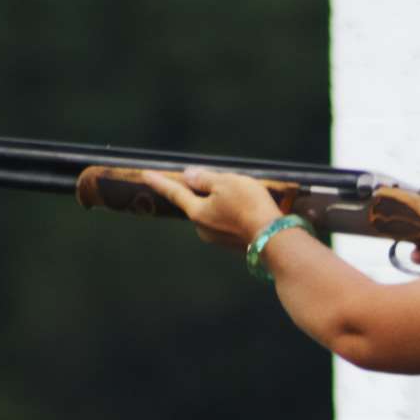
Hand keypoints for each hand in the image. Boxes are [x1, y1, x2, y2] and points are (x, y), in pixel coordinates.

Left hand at [141, 167, 284, 248]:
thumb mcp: (226, 183)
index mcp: (197, 212)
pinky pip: (228, 224)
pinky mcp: (233, 245)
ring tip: (245, 195)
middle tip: (222, 181)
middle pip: (197, 204)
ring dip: (222, 203)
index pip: (175, 193)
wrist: (273, 238)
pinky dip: (234, 214)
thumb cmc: (248, 206)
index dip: (160, 182)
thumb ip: (205, 178)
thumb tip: (189, 176)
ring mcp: (218, 239)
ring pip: (214, 214)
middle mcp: (203, 228)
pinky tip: (250, 209)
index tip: (145, 174)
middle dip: (204, 192)